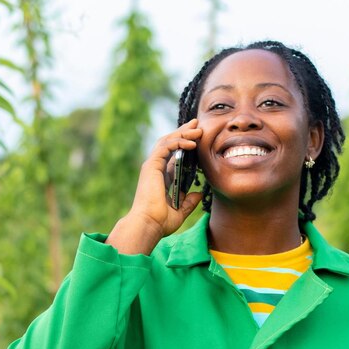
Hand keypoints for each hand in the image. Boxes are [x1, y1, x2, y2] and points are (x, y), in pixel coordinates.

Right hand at [106, 119, 202, 254]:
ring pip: (168, 141)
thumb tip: (199, 194)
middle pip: (170, 143)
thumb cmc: (160, 221)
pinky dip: (178, 142)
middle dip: (184, 132)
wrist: (149, 224)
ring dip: (183, 133)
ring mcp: (152, 165)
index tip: (197, 137)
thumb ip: (189, 201)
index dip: (184, 143)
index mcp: (161, 176)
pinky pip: (166, 146)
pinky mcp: (151, 165)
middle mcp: (156, 168)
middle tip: (197, 124)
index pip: (173, 154)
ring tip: (198, 129)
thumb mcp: (180, 210)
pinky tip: (191, 143)